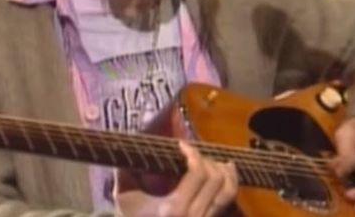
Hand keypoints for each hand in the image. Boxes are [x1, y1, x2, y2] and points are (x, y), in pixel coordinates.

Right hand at [114, 141, 237, 216]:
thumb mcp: (124, 197)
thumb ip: (125, 172)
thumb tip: (130, 146)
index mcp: (174, 209)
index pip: (197, 173)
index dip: (193, 153)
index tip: (181, 144)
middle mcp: (194, 216)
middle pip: (215, 179)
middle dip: (206, 160)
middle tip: (192, 155)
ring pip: (229, 191)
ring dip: (224, 170)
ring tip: (214, 160)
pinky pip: (227, 200)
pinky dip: (231, 182)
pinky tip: (226, 170)